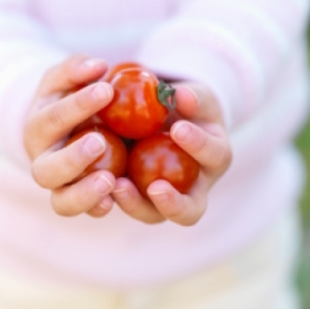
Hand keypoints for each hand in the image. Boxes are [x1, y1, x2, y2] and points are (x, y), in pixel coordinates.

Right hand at [23, 54, 116, 217]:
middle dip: (72, 157)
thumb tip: (97, 65)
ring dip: (84, 193)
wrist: (67, 127)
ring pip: (61, 201)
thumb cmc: (68, 100)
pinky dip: (96, 208)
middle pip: (47, 169)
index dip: (77, 105)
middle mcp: (44, 161)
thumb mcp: (67, 78)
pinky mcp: (78, 198)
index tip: (107, 89)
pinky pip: (84, 211)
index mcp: (39, 129)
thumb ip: (76, 68)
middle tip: (99, 141)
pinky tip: (113, 200)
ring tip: (109, 179)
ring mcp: (61, 185)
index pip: (53, 118)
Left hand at [111, 82, 231, 225]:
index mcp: (213, 157)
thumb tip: (181, 94)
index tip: (177, 128)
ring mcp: (164, 197)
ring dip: (136, 204)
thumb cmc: (186, 108)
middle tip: (156, 188)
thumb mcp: (193, 97)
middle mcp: (193, 187)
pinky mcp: (138, 195)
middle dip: (174, 203)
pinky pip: (126, 203)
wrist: (170, 122)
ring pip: (154, 215)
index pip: (215, 156)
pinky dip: (111, 197)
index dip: (199, 145)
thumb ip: (191, 96)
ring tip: (117, 185)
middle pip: (190, 210)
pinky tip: (94, 180)